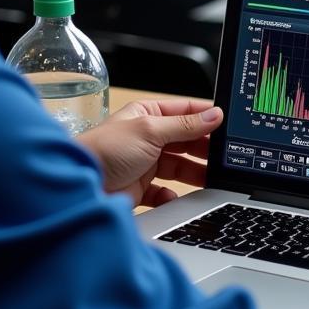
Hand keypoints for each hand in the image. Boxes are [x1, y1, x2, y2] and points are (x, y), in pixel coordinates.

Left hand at [76, 98, 222, 206]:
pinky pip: (165, 192)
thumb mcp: (151, 131)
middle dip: (204, 149)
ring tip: (211, 179)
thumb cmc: (105, 150)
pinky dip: (173, 196)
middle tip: (225, 157)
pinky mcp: (140, 188)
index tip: (228, 126)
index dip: (207, 118)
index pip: (186, 111)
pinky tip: (177, 196)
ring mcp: (145, 162)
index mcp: (149, 114)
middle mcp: (148, 137)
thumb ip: (185, 125)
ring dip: (194, 174)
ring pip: (180, 167)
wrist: (80, 185)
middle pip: (186, 141)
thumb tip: (214, 115)